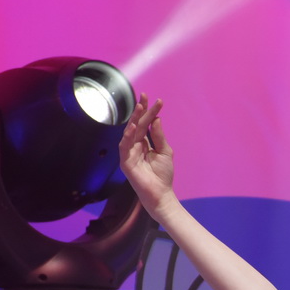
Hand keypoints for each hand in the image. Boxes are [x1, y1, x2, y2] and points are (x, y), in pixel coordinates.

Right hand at [118, 94, 175, 216]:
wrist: (161, 193)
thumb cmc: (163, 174)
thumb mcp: (165, 151)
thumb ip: (159, 136)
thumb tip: (157, 119)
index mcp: (144, 142)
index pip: (145, 124)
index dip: (149, 112)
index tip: (156, 100)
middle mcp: (135, 145)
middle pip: (137, 124)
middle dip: (141, 110)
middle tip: (145, 96)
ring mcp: (129, 152)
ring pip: (130, 132)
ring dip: (134, 119)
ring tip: (140, 107)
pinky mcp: (125, 161)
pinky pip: (124, 146)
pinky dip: (128, 135)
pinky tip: (132, 126)